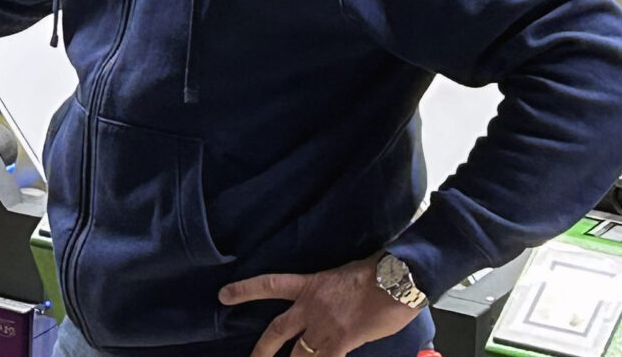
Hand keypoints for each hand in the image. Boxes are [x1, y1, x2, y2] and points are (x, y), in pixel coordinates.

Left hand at [223, 256, 421, 356]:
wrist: (398, 280)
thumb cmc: (378, 272)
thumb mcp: (344, 274)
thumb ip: (331, 291)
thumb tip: (333, 303)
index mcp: (310, 285)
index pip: (269, 285)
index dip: (245, 290)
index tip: (223, 295)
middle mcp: (310, 307)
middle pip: (276, 331)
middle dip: (261, 350)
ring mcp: (324, 326)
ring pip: (298, 355)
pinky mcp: (341, 342)